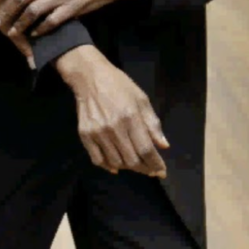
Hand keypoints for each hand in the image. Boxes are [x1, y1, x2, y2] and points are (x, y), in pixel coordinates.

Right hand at [56, 45, 168, 177]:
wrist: (89, 77)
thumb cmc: (119, 85)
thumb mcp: (141, 99)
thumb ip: (153, 123)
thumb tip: (163, 146)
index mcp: (131, 117)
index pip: (146, 150)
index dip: (156, 164)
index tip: (161, 171)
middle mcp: (114, 128)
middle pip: (131, 160)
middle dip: (144, 168)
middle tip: (149, 169)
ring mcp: (97, 133)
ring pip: (116, 162)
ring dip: (128, 167)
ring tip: (134, 164)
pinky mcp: (85, 135)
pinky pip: (97, 159)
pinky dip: (107, 166)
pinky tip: (115, 165)